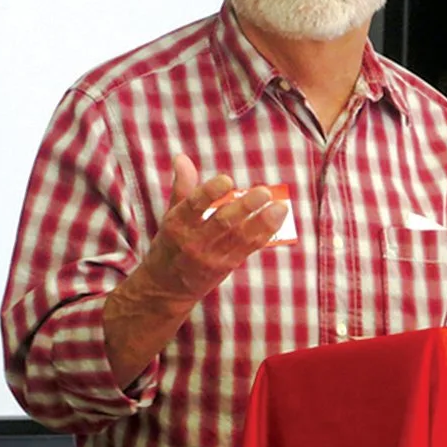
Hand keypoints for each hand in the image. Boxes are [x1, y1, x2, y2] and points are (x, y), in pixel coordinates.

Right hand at [139, 154, 288, 303]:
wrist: (166, 288)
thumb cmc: (170, 244)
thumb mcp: (170, 215)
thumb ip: (182, 186)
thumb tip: (181, 157)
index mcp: (177, 224)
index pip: (194, 206)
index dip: (210, 192)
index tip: (227, 180)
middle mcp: (194, 241)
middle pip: (222, 223)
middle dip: (244, 207)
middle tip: (263, 192)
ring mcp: (211, 256)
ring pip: (239, 237)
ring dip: (261, 222)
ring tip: (280, 206)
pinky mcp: (226, 266)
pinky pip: (248, 249)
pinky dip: (263, 234)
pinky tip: (277, 220)